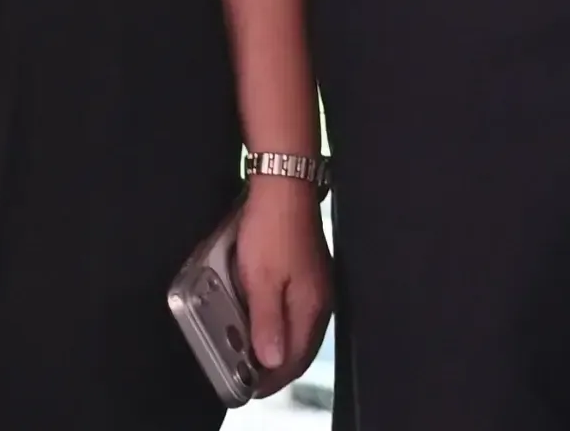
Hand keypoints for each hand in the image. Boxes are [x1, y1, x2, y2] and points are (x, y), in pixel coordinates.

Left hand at [232, 178, 332, 392]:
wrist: (283, 183)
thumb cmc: (271, 227)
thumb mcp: (261, 279)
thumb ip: (267, 322)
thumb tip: (272, 360)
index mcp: (312, 307)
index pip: (294, 358)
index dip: (272, 378)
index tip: (249, 387)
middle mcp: (320, 300)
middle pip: (300, 347)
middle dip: (275, 365)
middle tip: (248, 375)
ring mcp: (317, 284)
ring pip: (298, 329)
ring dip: (277, 344)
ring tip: (251, 351)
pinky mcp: (308, 270)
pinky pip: (295, 309)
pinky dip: (279, 322)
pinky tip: (263, 318)